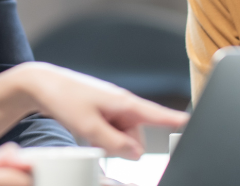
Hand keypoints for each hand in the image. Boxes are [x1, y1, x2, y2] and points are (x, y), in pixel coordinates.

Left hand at [13, 62, 189, 159]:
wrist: (42, 85)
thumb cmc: (64, 98)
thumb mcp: (88, 126)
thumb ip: (114, 143)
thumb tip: (135, 154)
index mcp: (125, 103)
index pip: (160, 115)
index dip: (178, 122)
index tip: (197, 126)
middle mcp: (123, 105)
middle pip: (138, 137)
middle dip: (122, 145)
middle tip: (95, 136)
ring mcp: (113, 109)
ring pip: (124, 138)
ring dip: (109, 141)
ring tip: (88, 129)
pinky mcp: (104, 113)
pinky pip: (111, 133)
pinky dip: (102, 136)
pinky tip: (86, 129)